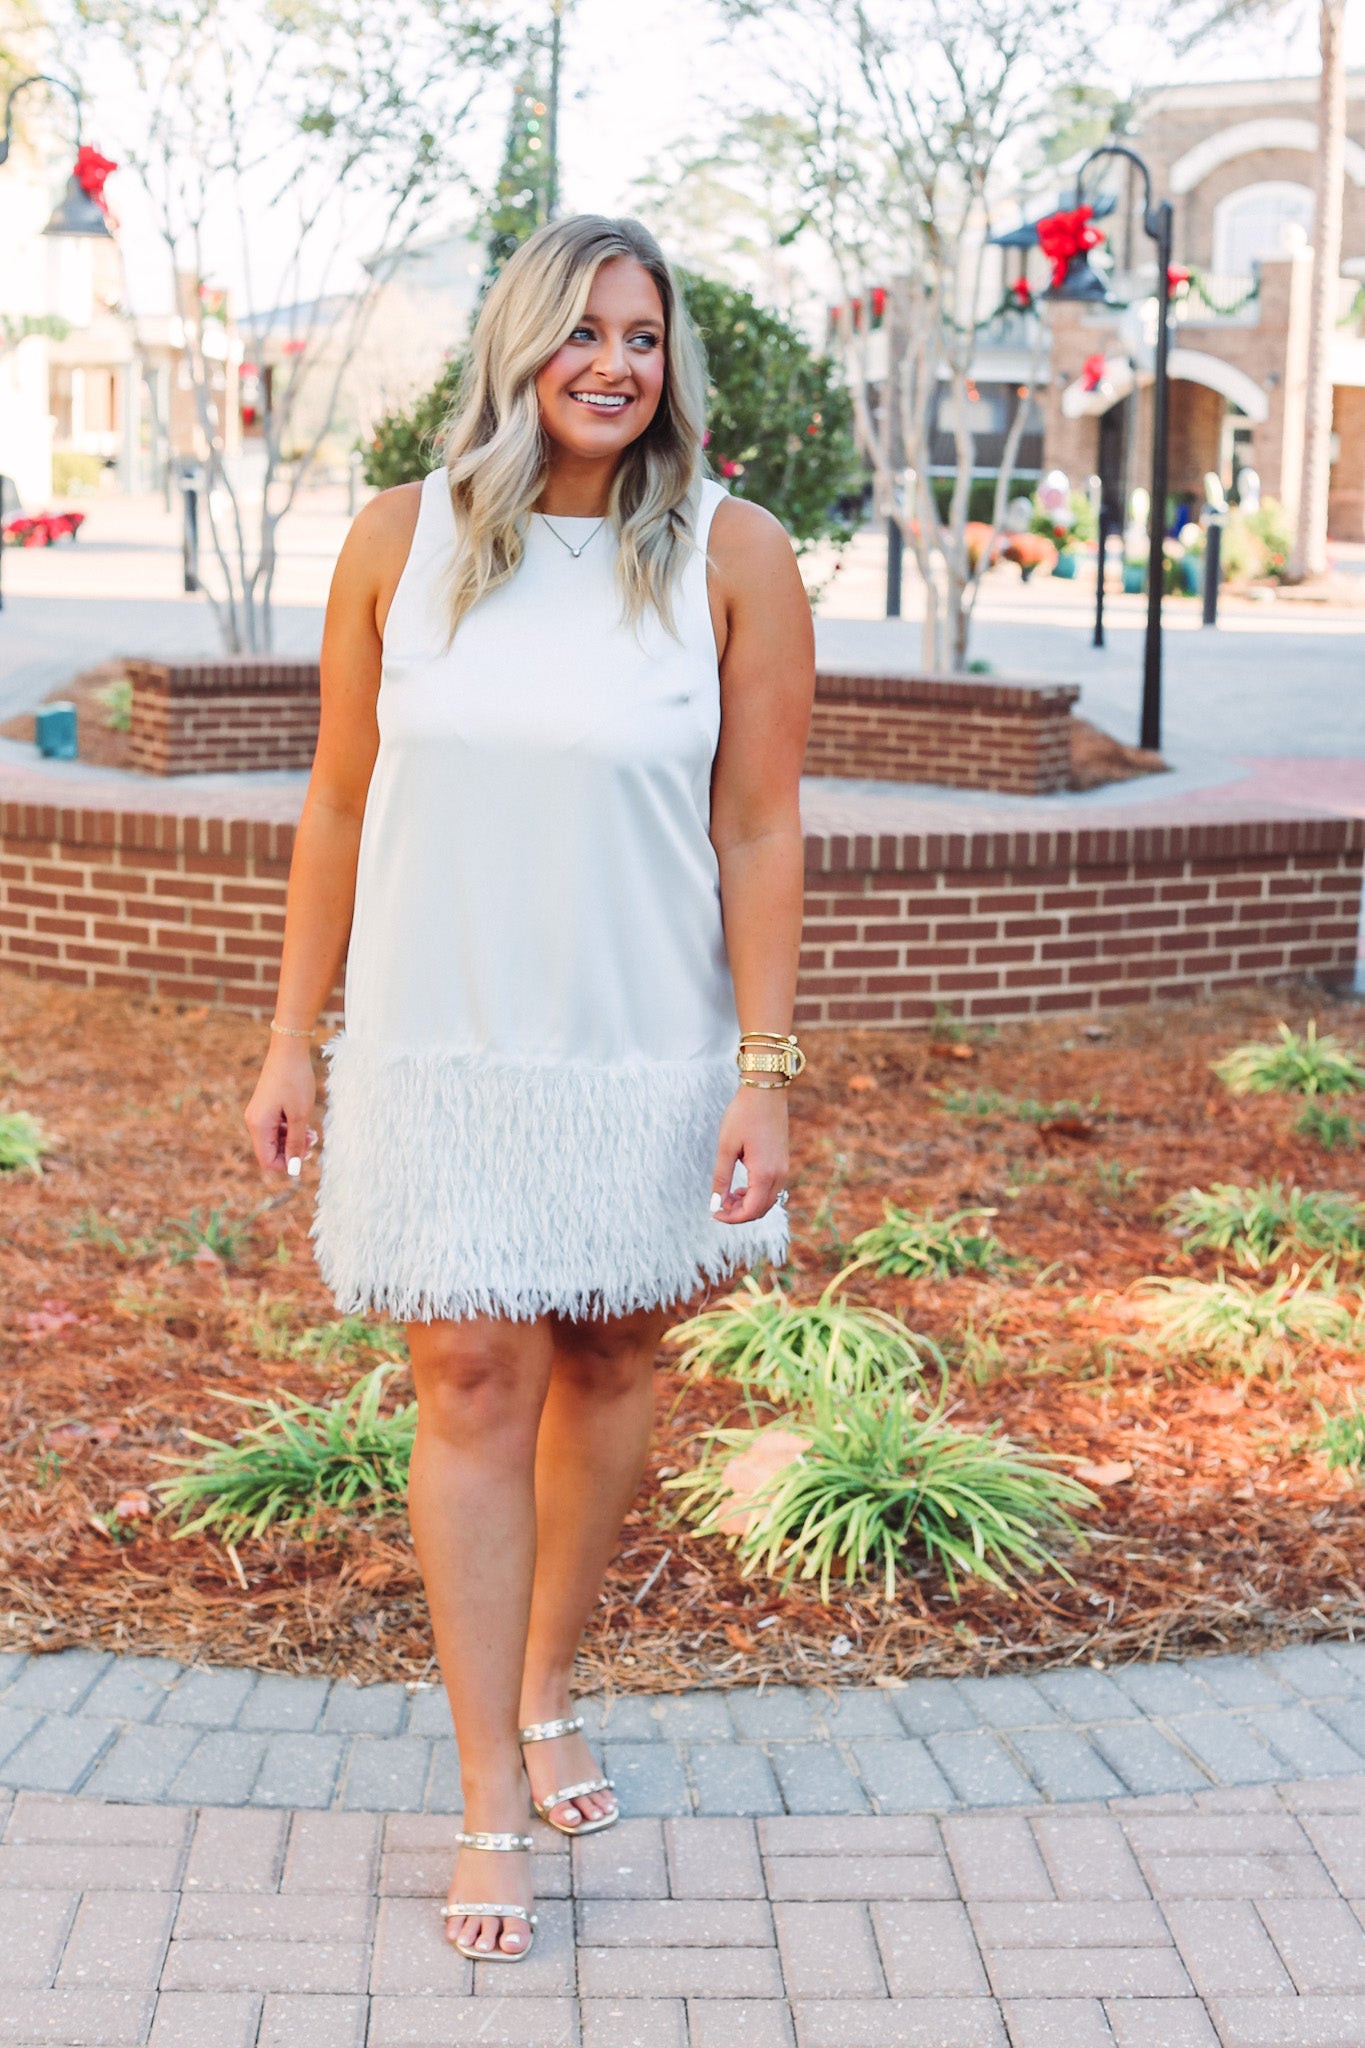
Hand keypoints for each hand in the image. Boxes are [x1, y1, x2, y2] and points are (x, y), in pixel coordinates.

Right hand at [244, 1041, 317, 1175]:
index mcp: (258, 1125)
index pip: (267, 1160)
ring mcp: (259, 1113)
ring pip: (274, 1139)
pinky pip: (276, 1127)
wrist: (288, 1051)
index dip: (286, 1164)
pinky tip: (304, 1123)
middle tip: (312, 1140)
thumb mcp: (300, 1115)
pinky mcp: (265, 1107)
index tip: (306, 1156)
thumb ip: (296, 1143)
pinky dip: (290, 1129)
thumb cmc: (295, 1081)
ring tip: (311, 1132)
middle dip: (292, 1151)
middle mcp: (254, 1121)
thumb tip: (294, 1168)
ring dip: (293, 1140)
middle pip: (270, 1151)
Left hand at [710, 1086, 788, 1224]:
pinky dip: (757, 1194)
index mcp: (764, 1173)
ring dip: (748, 1204)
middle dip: (739, 1214)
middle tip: (719, 1206)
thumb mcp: (726, 1147)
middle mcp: (779, 1174)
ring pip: (768, 1200)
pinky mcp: (783, 1161)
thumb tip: (715, 1204)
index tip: (714, 1213)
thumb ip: (721, 1178)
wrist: (766, 1090)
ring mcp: (783, 1168)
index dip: (732, 1218)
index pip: (751, 1210)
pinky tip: (742, 1187)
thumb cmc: (743, 1115)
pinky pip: (772, 1188)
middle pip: (761, 1210)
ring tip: (728, 1195)